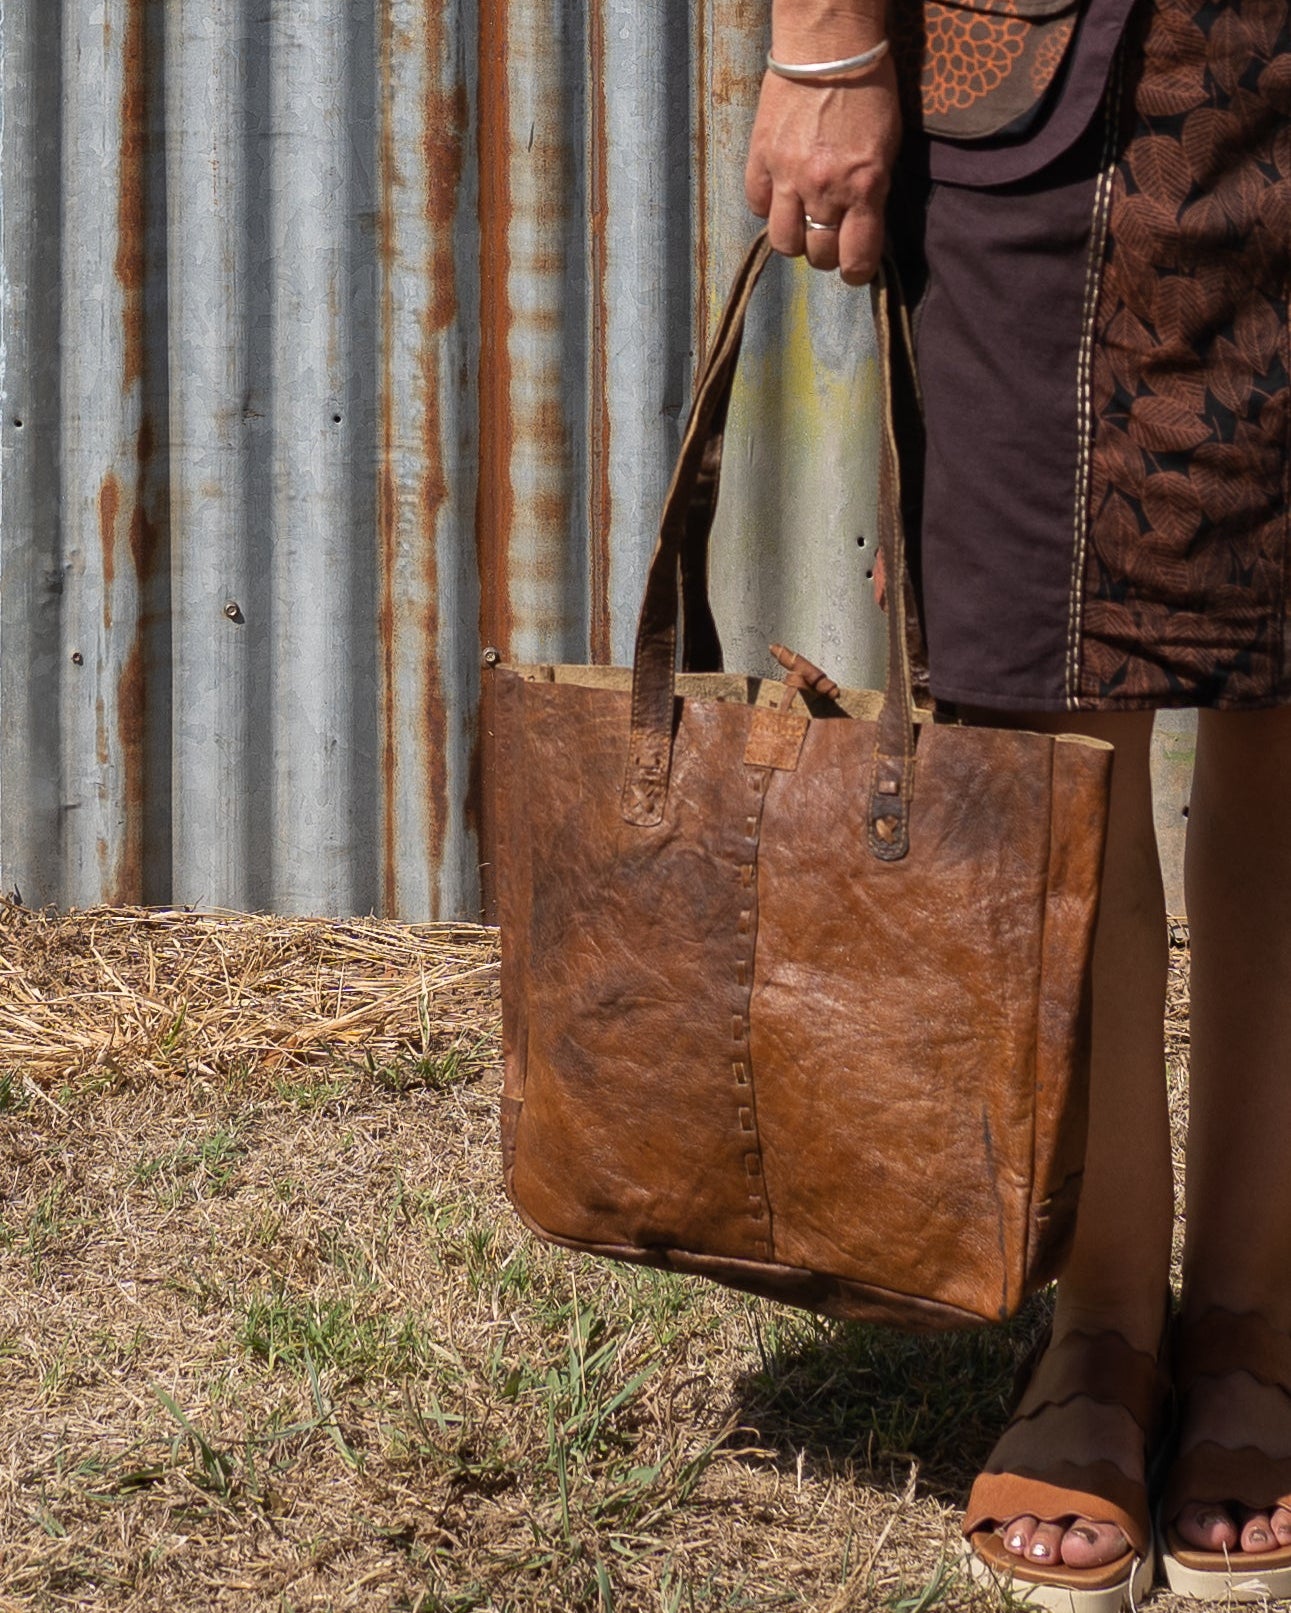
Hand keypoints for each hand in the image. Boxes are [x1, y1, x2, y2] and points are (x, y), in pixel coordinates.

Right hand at [744, 57, 900, 285]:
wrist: (828, 46)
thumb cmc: (869, 91)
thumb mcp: (887, 149)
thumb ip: (873, 194)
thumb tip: (861, 228)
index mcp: (863, 188)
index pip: (857, 259)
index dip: (856, 270)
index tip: (855, 267)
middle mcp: (824, 191)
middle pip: (819, 254)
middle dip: (827, 252)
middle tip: (831, 236)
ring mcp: (788, 178)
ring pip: (784, 241)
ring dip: (795, 238)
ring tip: (802, 221)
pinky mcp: (760, 160)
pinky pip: (758, 206)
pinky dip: (768, 207)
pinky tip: (780, 193)